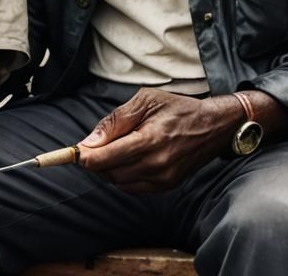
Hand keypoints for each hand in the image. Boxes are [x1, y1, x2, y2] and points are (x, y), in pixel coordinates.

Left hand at [77, 88, 238, 192]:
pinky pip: (133, 187)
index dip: (85, 157)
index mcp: (150, 140)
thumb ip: (115, 121)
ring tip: (112, 149)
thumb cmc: (178, 108)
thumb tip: (89, 142)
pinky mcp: (166, 186)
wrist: (213, 126)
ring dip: (108, 169)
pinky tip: (127, 159)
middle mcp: (157, 164)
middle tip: (92, 147)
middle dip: (95, 162)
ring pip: (119, 182)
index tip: (74, 152)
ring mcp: (163, 178)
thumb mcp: (145, 100)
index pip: (107, 158)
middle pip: (109, 173)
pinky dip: (123, 176)